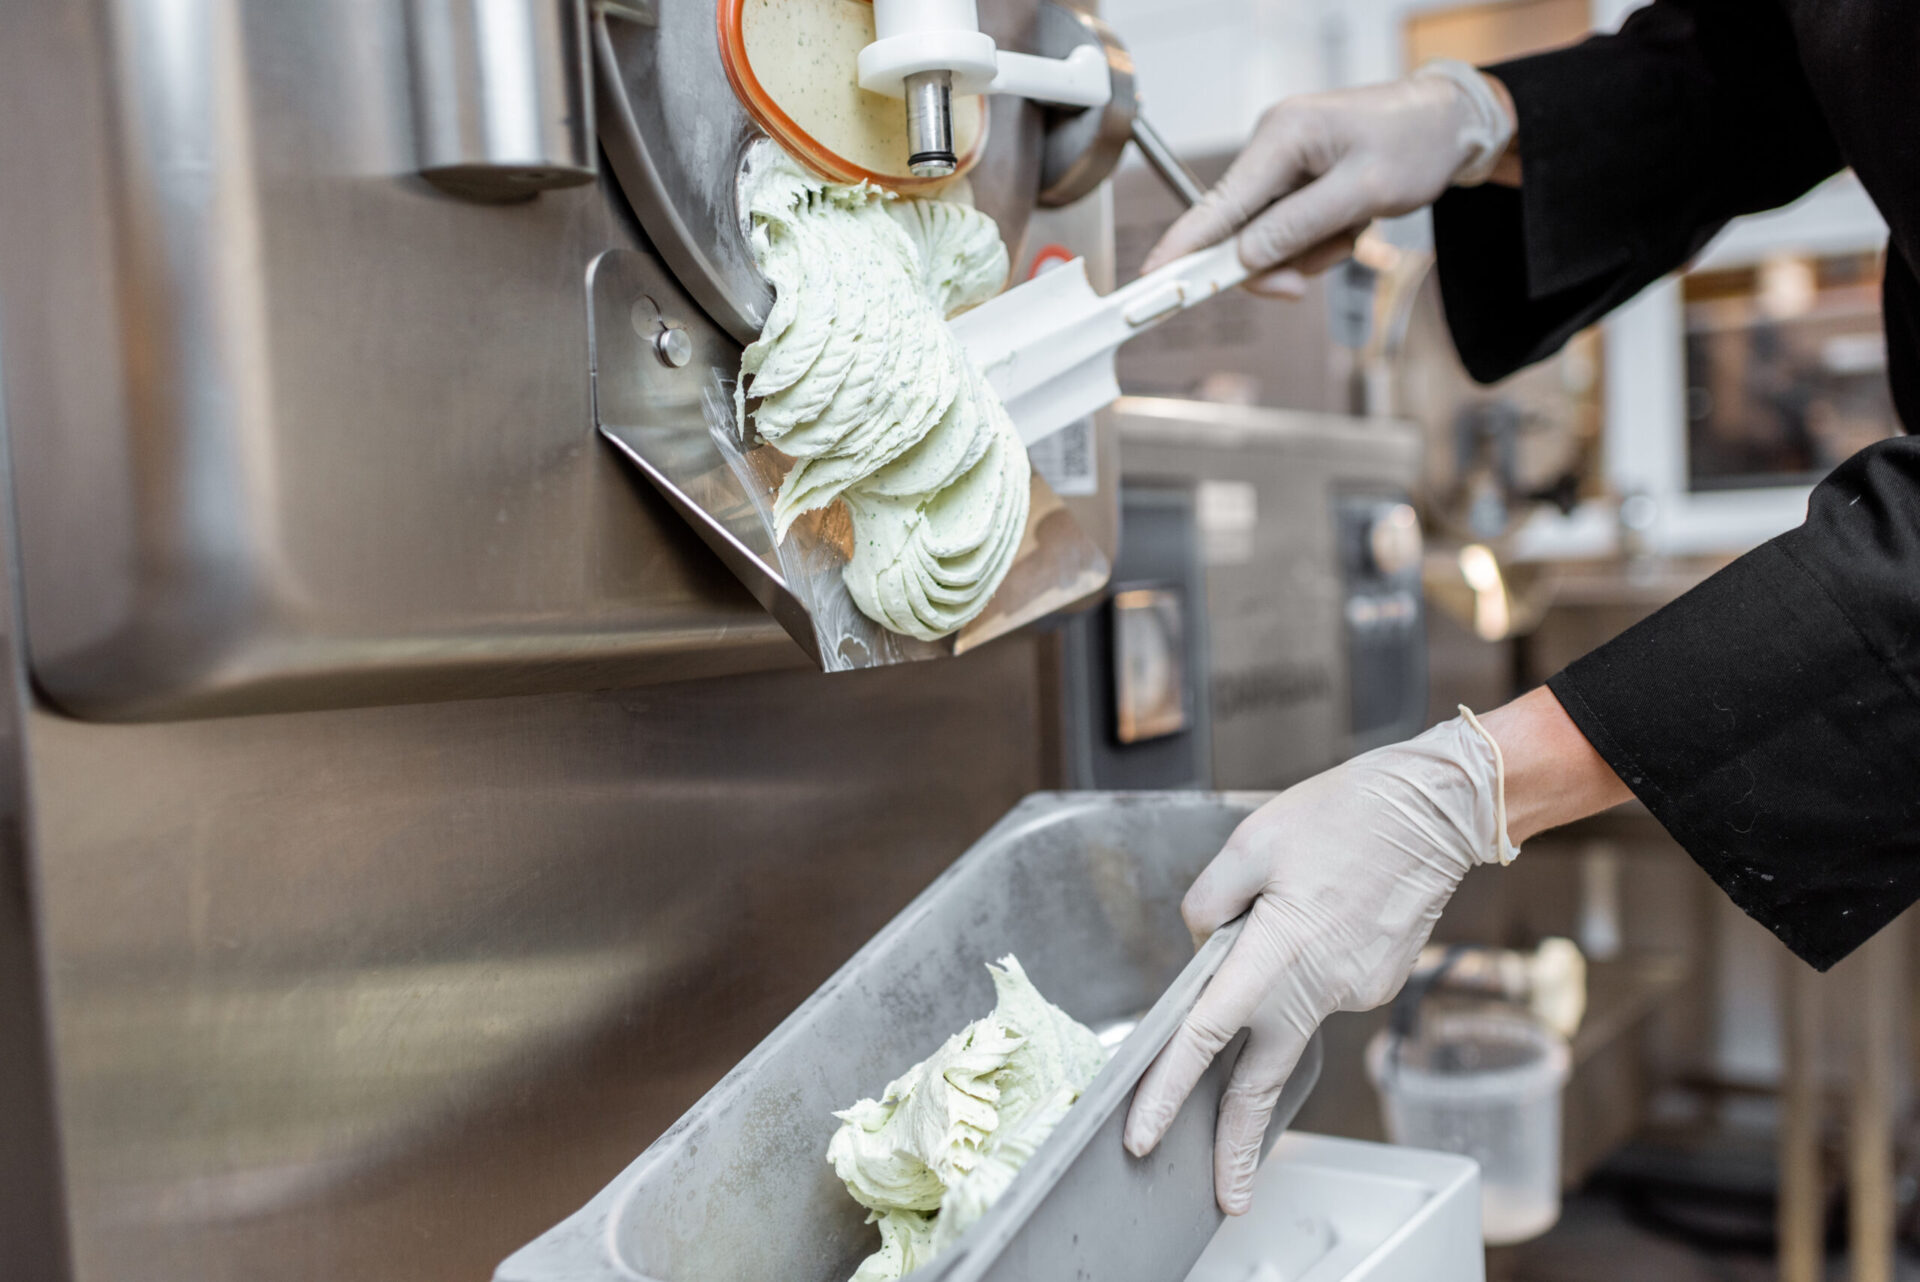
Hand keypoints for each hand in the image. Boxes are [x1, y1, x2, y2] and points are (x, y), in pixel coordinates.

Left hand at [1123, 691, 1628, 1213]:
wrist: (1437, 810)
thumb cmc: (1347, 815)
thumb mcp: (1251, 842)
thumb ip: (1210, 903)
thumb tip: (1204, 945)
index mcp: (1276, 950)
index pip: (1207, 1036)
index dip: (1168, 1090)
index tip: (1144, 1134)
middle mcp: (1318, 984)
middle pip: (1263, 1079)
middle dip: (1238, 1144)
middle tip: (1226, 1195)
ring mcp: (1354, 991)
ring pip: (1291, 1014)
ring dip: (1273, 996)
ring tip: (1304, 903)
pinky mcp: (1376, 984)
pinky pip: (1322, 987)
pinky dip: (1309, 966)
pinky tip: (1327, 910)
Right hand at [1142, 66, 1517, 296]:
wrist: (1449, 124)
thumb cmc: (1414, 143)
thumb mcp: (1363, 193)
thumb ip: (1299, 226)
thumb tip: (1247, 257)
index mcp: (1282, 137)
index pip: (1219, 203)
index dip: (1184, 246)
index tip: (1154, 278)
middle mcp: (1273, 147)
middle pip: (1240, 231)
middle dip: (1274, 263)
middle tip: (1300, 285)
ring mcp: (1283, 166)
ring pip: (1268, 239)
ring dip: (1307, 252)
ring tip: (1351, 230)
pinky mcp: (1296, 182)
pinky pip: (1289, 231)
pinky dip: (1318, 241)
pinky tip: (1348, 224)